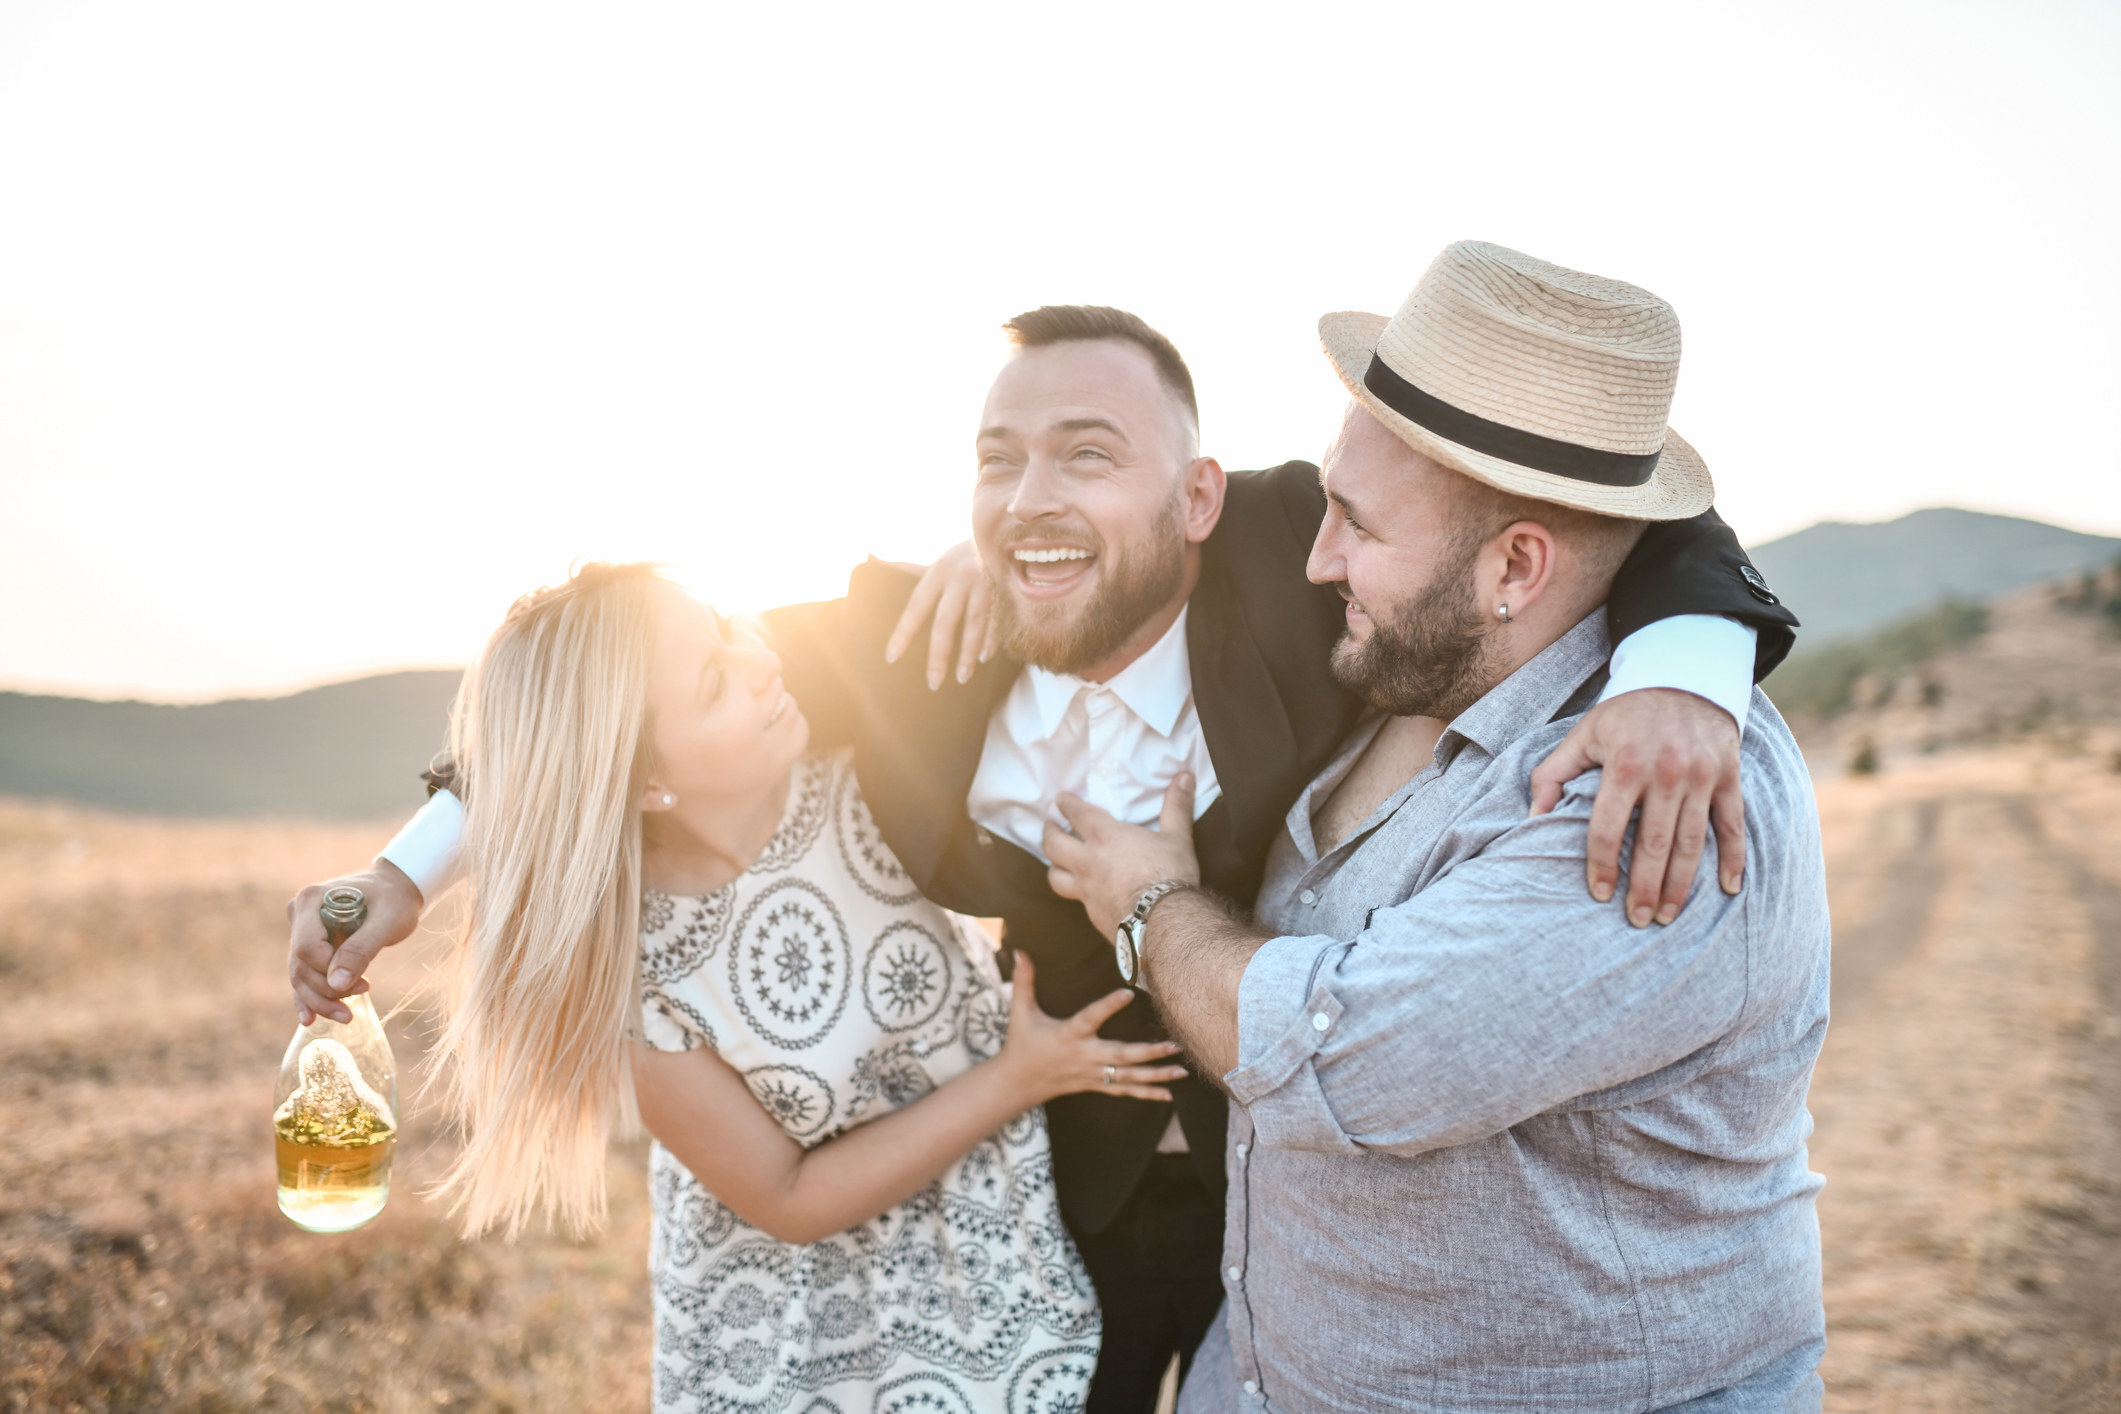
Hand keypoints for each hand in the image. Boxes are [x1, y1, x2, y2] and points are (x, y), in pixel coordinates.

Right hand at [286, 861, 422, 1023]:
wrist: (396, 888)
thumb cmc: (394, 899)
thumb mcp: (387, 921)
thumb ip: (361, 949)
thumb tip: (336, 984)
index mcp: (312, 901)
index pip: (307, 948)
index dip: (328, 971)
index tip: (362, 981)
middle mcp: (299, 914)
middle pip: (301, 965)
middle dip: (327, 991)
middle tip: (363, 995)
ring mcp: (301, 929)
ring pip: (300, 974)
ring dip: (321, 999)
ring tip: (347, 1015)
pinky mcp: (309, 943)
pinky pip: (304, 974)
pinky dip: (308, 997)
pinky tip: (310, 1019)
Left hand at [881, 541, 994, 689]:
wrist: (1003, 532)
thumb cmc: (962, 556)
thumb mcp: (936, 560)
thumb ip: (907, 566)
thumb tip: (870, 557)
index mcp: (938, 571)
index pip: (916, 606)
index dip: (904, 632)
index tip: (892, 657)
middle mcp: (960, 578)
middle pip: (946, 622)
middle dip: (939, 655)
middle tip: (933, 683)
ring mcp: (985, 585)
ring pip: (975, 625)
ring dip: (968, 654)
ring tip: (961, 678)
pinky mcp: (1006, 591)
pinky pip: (998, 621)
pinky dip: (992, 640)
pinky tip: (985, 658)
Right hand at [997, 952, 1186, 1102]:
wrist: (1017, 1083)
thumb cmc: (1021, 1043)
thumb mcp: (1020, 1012)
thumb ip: (1023, 981)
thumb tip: (1019, 951)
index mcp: (1069, 1035)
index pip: (1090, 1018)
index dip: (1108, 1006)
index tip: (1128, 993)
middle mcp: (1084, 1056)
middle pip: (1121, 1056)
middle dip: (1149, 1053)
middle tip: (1174, 1045)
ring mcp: (1092, 1074)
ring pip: (1128, 1077)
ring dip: (1156, 1075)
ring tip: (1181, 1071)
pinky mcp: (1096, 1085)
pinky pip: (1124, 1091)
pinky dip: (1146, 1093)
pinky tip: (1168, 1094)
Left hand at [1043, 774, 1201, 938]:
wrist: (1164, 921)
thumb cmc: (1170, 875)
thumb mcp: (1177, 837)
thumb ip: (1177, 806)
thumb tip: (1185, 776)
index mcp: (1105, 837)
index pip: (1076, 814)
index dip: (1066, 804)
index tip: (1060, 800)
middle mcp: (1088, 862)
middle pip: (1053, 844)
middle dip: (1048, 832)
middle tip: (1048, 826)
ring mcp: (1086, 890)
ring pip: (1054, 876)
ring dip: (1052, 865)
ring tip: (1055, 861)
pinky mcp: (1092, 914)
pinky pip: (1075, 900)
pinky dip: (1075, 892)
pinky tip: (1083, 893)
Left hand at [1529, 688, 1743, 927]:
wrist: (1684, 677)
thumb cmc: (1625, 715)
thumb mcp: (1582, 735)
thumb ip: (1552, 775)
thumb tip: (1533, 819)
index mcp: (1624, 763)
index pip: (1608, 827)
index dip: (1601, 864)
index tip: (1599, 893)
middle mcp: (1665, 771)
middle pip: (1653, 843)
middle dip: (1644, 888)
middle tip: (1636, 921)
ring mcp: (1701, 776)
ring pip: (1692, 842)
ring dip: (1680, 884)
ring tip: (1666, 916)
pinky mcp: (1728, 777)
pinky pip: (1733, 825)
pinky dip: (1733, 859)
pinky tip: (1727, 890)